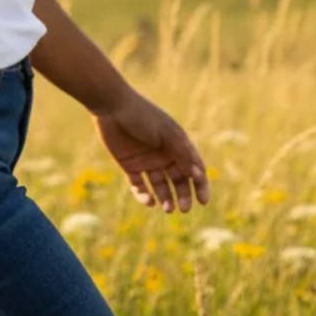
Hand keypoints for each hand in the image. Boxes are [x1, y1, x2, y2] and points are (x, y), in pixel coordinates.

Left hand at [92, 89, 209, 213]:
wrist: (112, 106)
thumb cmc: (143, 116)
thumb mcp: (166, 134)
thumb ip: (182, 154)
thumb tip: (199, 175)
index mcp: (177, 145)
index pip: (194, 169)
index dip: (200, 186)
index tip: (203, 201)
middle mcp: (164, 155)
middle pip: (178, 181)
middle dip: (183, 196)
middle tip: (183, 209)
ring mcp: (147, 161)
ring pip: (160, 186)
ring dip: (165, 198)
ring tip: (167, 208)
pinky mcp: (130, 165)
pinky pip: (139, 185)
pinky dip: (144, 195)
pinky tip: (148, 200)